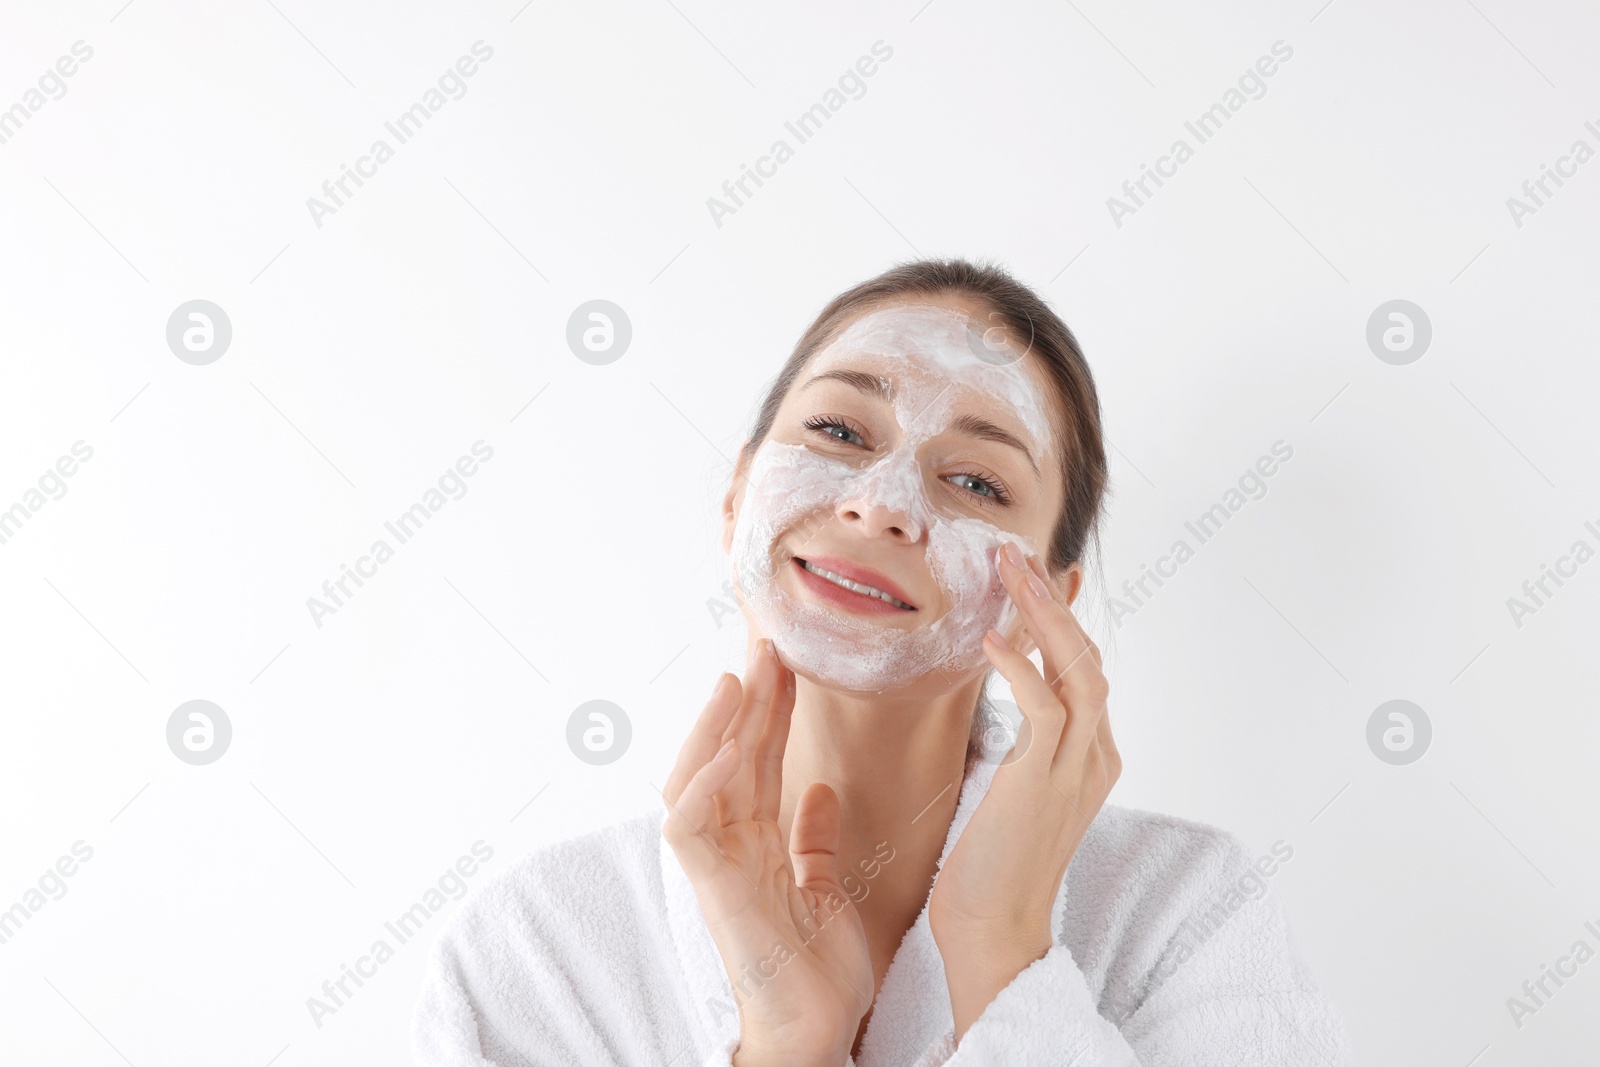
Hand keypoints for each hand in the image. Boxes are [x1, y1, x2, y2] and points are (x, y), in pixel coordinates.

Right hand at [661, 638, 873, 1066]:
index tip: (788, 661)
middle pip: (730, 756)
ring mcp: (715, 865)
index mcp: (755, 843)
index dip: (771, 709)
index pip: (759, 759)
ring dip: (716, 725)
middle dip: (747, 698)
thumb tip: (818, 790)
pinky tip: (730, 746)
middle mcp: (729, 846)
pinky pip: (688, 826)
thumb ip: (814, 839)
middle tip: (767, 643)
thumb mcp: (826, 887)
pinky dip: (705, 783)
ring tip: (738, 677)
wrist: (817, 1031)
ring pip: (696, 778)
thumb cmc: (819, 971)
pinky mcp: (710, 888)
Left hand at [927, 542, 1120, 1038]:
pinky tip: (992, 641)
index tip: (1035, 573)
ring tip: (1008, 572)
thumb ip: (1020, 743)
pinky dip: (1022, 668)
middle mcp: (1095, 755)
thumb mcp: (1010, 788)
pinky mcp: (1046, 780)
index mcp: (1090, 756)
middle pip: (1086, 655)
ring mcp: (1077, 768)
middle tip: (1013, 553)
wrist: (994, 930)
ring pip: (1078, 669)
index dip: (1060, 616)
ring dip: (1043, 615)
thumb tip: (1002, 697)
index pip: (1083, 666)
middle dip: (1051, 600)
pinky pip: (1046, 708)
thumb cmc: (989, 865)